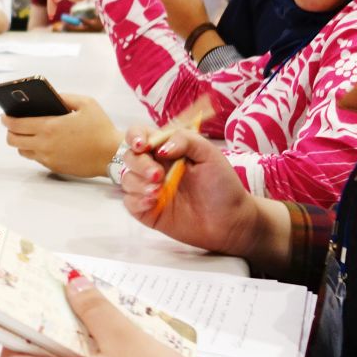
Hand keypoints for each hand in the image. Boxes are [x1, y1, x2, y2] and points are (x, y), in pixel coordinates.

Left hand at [2, 93, 120, 176]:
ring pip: (22, 151)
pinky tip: (43, 141)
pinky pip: (36, 158)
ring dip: (21, 142)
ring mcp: (48, 158)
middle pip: (13, 140)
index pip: (16, 124)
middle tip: (14, 124)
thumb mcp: (86, 103)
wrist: (112, 154)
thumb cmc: (101, 127)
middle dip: (10, 131)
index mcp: (50, 126)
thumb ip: (64, 97)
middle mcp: (45, 144)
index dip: (6, 119)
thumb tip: (49, 96)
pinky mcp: (54, 167)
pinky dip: (34, 150)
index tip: (5, 115)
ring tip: (28, 133)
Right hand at [116, 124, 268, 259]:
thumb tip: (160, 148)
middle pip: (130, 157)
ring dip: (138, 183)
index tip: (142, 145)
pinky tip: (152, 203)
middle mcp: (154, 167)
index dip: (135, 137)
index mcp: (167, 150)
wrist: (230, 220)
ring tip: (159, 192)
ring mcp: (149, 189)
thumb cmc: (222, 185)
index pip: (140, 135)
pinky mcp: (147, 210)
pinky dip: (136, 200)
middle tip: (158, 175)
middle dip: (140, 164)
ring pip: (126, 179)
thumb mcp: (209, 154)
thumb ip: (185, 140)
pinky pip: (129, 202)